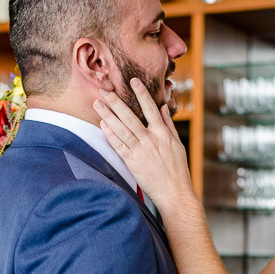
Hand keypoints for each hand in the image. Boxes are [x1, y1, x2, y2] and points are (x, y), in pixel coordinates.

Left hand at [93, 78, 194, 208]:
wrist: (174, 192)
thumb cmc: (177, 170)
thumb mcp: (177, 144)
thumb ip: (168, 125)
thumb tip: (162, 107)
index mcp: (163, 134)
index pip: (151, 108)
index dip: (141, 93)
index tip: (133, 81)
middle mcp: (151, 140)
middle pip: (130, 116)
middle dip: (116, 102)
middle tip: (105, 89)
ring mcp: (140, 151)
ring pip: (121, 129)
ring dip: (108, 115)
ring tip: (97, 104)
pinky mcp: (132, 162)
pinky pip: (119, 146)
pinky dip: (110, 135)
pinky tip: (102, 125)